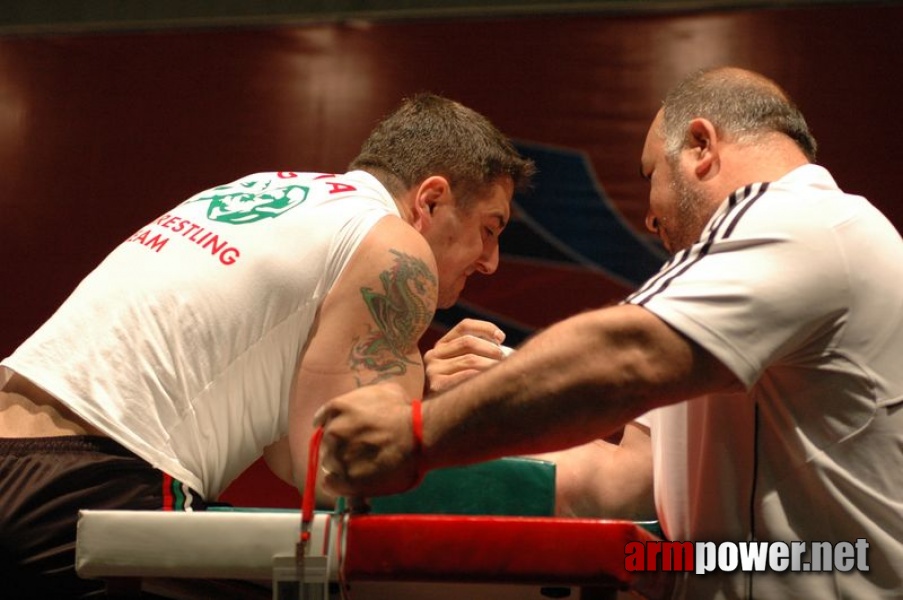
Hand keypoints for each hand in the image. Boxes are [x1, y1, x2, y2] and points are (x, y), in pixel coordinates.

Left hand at [313, 383, 422, 497]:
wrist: (419, 437)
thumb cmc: (405, 412)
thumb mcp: (384, 390)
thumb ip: (364, 397)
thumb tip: (363, 404)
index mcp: (337, 408)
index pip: (321, 420)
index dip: (335, 428)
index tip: (345, 435)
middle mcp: (332, 431)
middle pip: (326, 443)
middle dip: (340, 447)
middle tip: (360, 450)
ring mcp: (337, 456)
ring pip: (329, 464)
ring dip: (341, 465)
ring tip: (361, 467)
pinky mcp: (345, 479)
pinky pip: (330, 484)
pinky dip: (338, 484)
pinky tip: (351, 481)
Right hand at [424, 318, 510, 393]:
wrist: (442, 417)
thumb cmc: (464, 388)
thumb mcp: (467, 366)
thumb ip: (479, 351)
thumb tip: (501, 338)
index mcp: (442, 344)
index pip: (464, 326)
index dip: (486, 328)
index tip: (502, 338)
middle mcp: (433, 354)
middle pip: (468, 342)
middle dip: (491, 349)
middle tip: (505, 359)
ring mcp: (433, 370)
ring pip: (470, 360)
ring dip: (490, 364)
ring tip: (502, 372)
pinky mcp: (436, 385)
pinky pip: (465, 376)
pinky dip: (481, 377)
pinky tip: (491, 383)